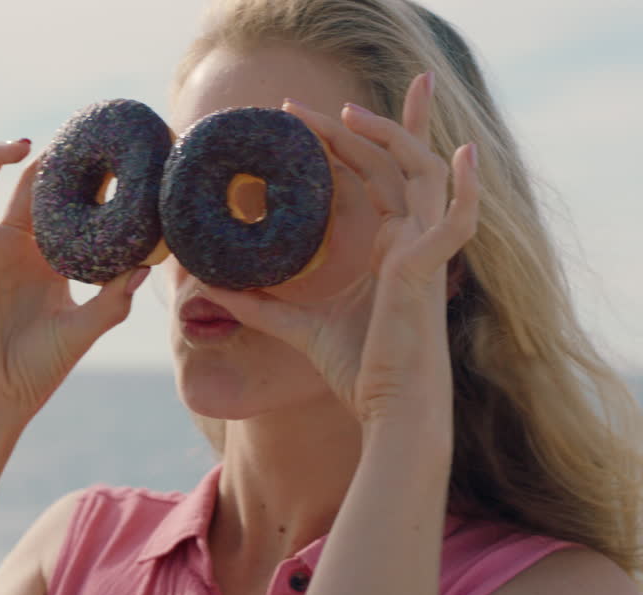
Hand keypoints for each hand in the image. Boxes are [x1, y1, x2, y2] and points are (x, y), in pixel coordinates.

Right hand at [0, 142, 149, 419]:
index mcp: (46, 258)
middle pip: (23, 185)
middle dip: (45, 162)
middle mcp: (10, 246)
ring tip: (22, 146)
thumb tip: (144, 265)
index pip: (61, 205)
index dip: (78, 180)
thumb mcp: (82, 330)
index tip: (103, 156)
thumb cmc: (36, 371)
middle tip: (71, 142)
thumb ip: (112, 300)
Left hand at [203, 73, 478, 424]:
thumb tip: (205, 287)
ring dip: (388, 135)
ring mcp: (424, 252)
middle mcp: (411, 242)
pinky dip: (464, 186)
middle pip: (392, 165)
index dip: (346, 146)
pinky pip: (457, 218)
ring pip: (419, 173)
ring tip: (343, 112)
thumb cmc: (358, 372)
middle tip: (297, 109)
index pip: (375, 181)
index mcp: (389, 251)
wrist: (387, 410)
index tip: (301, 124)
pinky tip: (461, 152)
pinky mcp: (427, 269)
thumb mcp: (295, 328)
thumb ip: (256, 305)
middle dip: (354, 128)